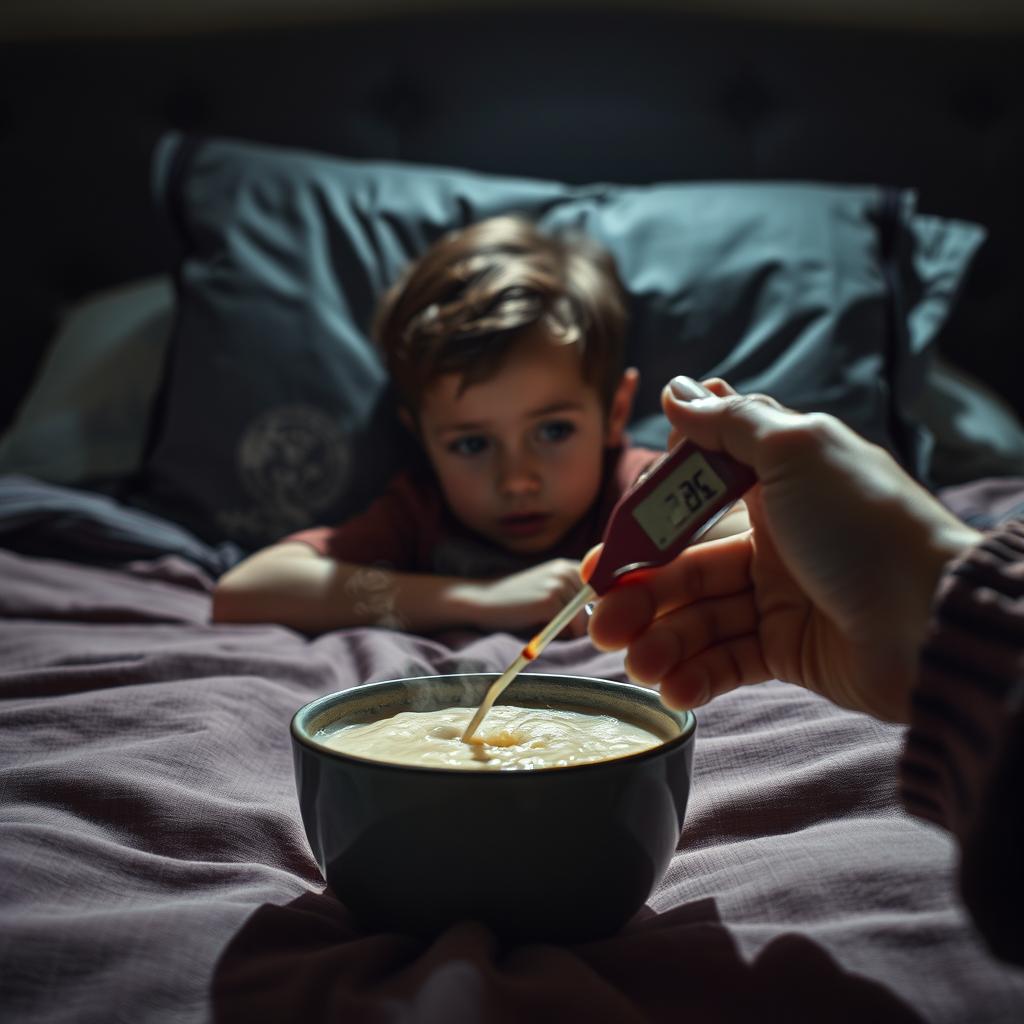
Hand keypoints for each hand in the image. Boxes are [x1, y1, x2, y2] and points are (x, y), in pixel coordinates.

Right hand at [459, 558, 588, 635]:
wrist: (483, 601)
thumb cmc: (516, 601)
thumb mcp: (547, 588)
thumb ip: (573, 595)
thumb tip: (605, 615)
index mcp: (568, 566)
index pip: (601, 590)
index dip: (596, 609)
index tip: (585, 620)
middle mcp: (567, 570)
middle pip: (595, 608)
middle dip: (583, 622)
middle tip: (559, 627)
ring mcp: (559, 584)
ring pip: (586, 619)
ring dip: (572, 631)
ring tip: (548, 627)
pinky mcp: (551, 600)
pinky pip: (573, 627)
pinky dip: (563, 635)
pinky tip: (543, 629)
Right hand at [587, 376, 982, 722]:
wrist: (936, 623)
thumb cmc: (865, 526)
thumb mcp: (797, 452)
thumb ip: (729, 424)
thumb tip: (676, 389)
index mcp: (777, 489)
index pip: (693, 503)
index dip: (646, 529)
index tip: (605, 553)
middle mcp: (775, 542)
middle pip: (686, 569)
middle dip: (640, 597)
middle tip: (599, 623)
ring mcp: (782, 600)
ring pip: (700, 619)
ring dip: (661, 642)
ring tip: (636, 663)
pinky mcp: (790, 653)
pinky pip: (730, 661)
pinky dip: (697, 674)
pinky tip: (671, 685)